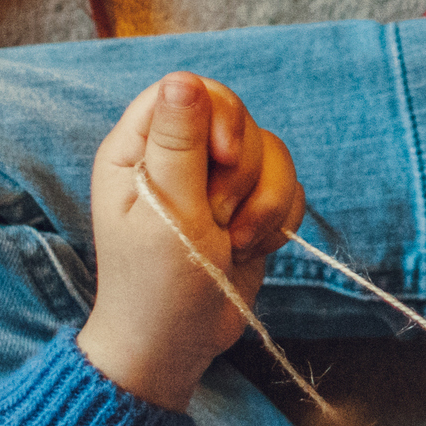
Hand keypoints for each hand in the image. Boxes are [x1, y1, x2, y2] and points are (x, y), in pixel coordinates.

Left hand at [79, 71, 303, 408]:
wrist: (177, 347)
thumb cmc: (156, 286)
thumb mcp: (167, 213)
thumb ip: (179, 144)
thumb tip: (183, 78)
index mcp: (138, 151)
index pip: (187, 90)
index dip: (218, 114)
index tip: (224, 157)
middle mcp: (176, 158)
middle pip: (238, 120)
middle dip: (242, 173)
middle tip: (215, 218)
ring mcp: (214, 183)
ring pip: (271, 154)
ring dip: (264, 203)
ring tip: (233, 242)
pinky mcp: (247, 208)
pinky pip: (287, 187)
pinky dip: (278, 220)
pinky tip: (249, 248)